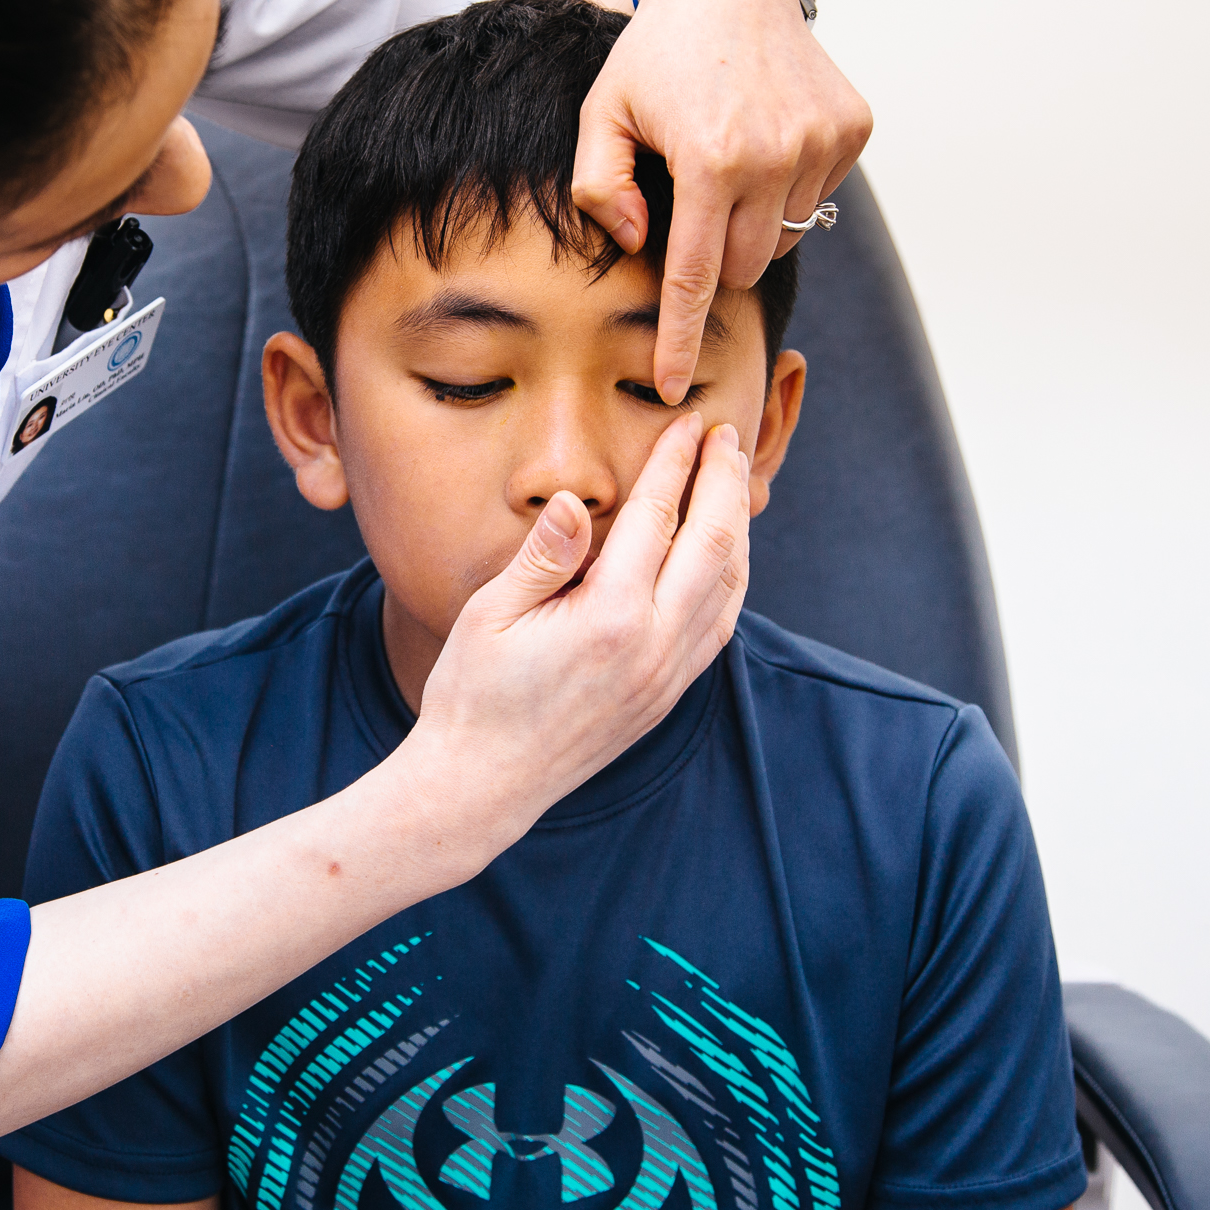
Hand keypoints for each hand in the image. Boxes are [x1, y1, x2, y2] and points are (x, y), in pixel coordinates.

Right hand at [400, 412, 750, 864]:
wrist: (483, 786)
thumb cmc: (472, 696)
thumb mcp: (490, 615)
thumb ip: (542, 555)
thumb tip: (574, 499)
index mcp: (609, 618)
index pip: (658, 519)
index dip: (676, 463)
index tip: (689, 423)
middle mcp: (653, 648)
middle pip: (713, 545)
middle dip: (724, 482)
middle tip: (726, 434)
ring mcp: (667, 677)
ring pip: (730, 587)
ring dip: (737, 527)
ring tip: (732, 482)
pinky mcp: (667, 697)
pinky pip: (719, 626)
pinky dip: (732, 579)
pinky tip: (724, 555)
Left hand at [575, 0, 873, 403]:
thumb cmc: (653, 58)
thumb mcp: (602, 115)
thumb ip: (599, 188)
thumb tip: (640, 243)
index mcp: (708, 159)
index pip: (695, 276)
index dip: (682, 337)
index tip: (673, 387)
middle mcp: (775, 154)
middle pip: (745, 265)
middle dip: (717, 256)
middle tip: (692, 204)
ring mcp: (822, 141)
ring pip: (784, 236)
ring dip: (753, 222)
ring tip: (726, 163)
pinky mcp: (853, 127)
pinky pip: (817, 197)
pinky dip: (788, 188)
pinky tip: (765, 139)